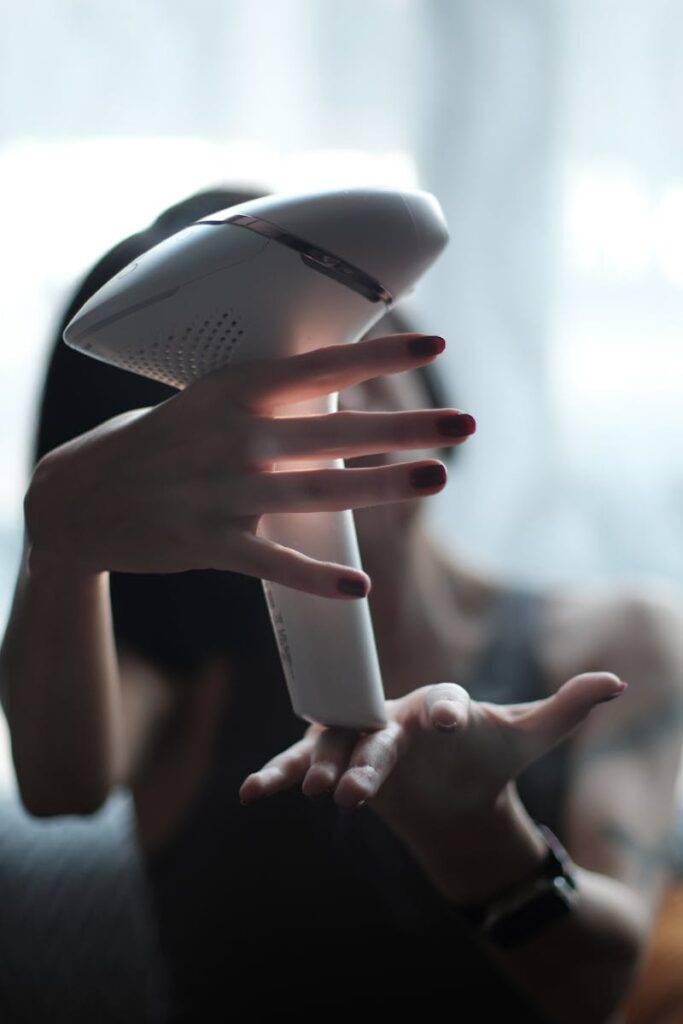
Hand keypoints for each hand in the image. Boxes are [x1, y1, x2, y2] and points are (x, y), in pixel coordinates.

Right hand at [23, 333, 474, 595]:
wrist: (79, 498)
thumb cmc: (154, 446)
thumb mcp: (203, 405)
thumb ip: (265, 404)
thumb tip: (336, 397)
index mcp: (232, 392)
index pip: (319, 367)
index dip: (380, 355)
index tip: (435, 343)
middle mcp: (233, 436)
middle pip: (335, 430)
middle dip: (407, 427)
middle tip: (465, 425)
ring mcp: (221, 491)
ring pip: (318, 490)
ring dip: (383, 486)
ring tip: (438, 479)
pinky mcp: (207, 543)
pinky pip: (274, 563)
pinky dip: (317, 576)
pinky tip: (359, 587)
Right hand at [239, 672, 626, 882]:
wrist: (449, 790)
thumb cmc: (488, 756)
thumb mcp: (527, 738)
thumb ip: (563, 709)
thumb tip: (616, 681)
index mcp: (441, 701)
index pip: (442, 700)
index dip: (443, 708)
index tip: (444, 719)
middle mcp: (394, 711)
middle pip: (380, 732)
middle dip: (370, 760)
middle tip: (355, 790)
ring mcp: (358, 735)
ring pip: (332, 747)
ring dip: (314, 767)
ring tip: (303, 791)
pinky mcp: (333, 759)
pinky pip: (300, 764)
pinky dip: (276, 774)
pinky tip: (250, 793)